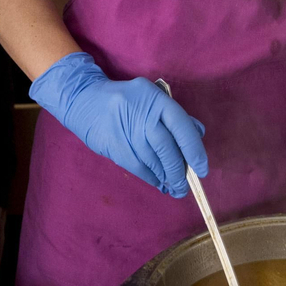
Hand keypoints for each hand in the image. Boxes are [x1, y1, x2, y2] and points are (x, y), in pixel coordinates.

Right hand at [30, 52, 207, 197]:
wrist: (84, 99)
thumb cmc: (126, 100)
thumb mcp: (151, 97)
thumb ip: (173, 115)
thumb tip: (198, 134)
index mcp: (154, 98)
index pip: (181, 125)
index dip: (194, 150)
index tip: (202, 169)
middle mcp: (141, 113)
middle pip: (166, 147)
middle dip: (178, 171)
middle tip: (185, 186)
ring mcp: (125, 130)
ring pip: (152, 160)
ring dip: (166, 177)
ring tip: (175, 187)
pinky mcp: (113, 145)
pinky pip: (138, 167)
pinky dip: (151, 178)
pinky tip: (158, 182)